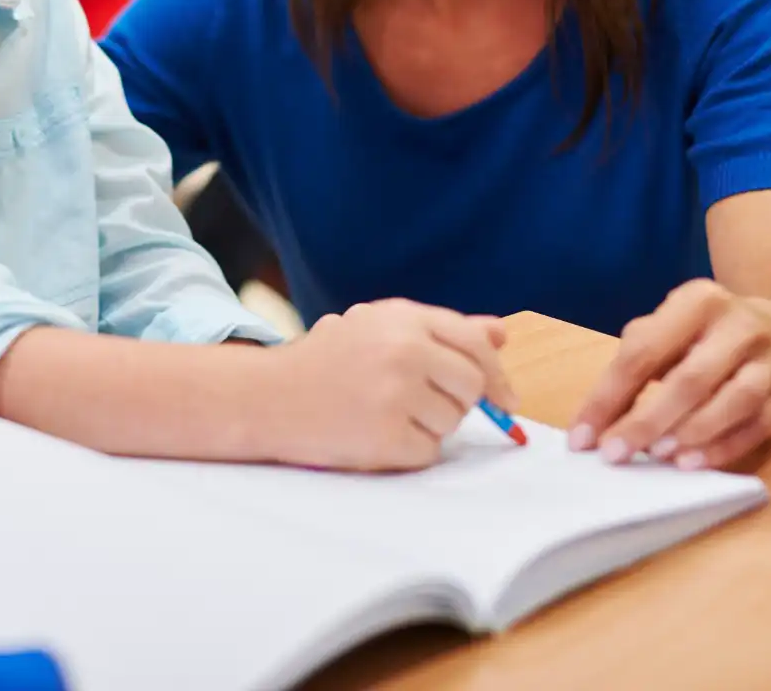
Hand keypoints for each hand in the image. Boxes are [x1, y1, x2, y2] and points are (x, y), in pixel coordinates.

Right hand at [260, 299, 516, 471]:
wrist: (266, 396)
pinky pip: (427, 452)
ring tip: (383, 412)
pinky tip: (374, 434)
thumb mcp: (378, 327)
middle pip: (471, 387)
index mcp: (403, 319)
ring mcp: (395, 395)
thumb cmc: (326, 361)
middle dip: (458, 401)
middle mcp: (403, 351)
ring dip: (429, 426)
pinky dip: (408, 450)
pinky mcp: (385, 437)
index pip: (475, 344)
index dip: (495, 374)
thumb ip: (441, 329)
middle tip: (422, 404)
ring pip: (452, 422)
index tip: (504, 398)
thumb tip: (500, 334)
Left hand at [571, 279, 770, 471]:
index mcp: (698, 301)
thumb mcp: (666, 329)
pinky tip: (692, 464)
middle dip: (647, 421)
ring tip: (658, 456)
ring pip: (733, 401)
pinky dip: (723, 448)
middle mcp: (739, 327)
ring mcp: (769, 363)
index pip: (644, 351)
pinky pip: (757, 427)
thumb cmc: (704, 335)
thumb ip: (633, 363)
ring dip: (692, 433)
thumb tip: (595, 420)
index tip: (581, 436)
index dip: (609, 396)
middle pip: (690, 379)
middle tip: (615, 453)